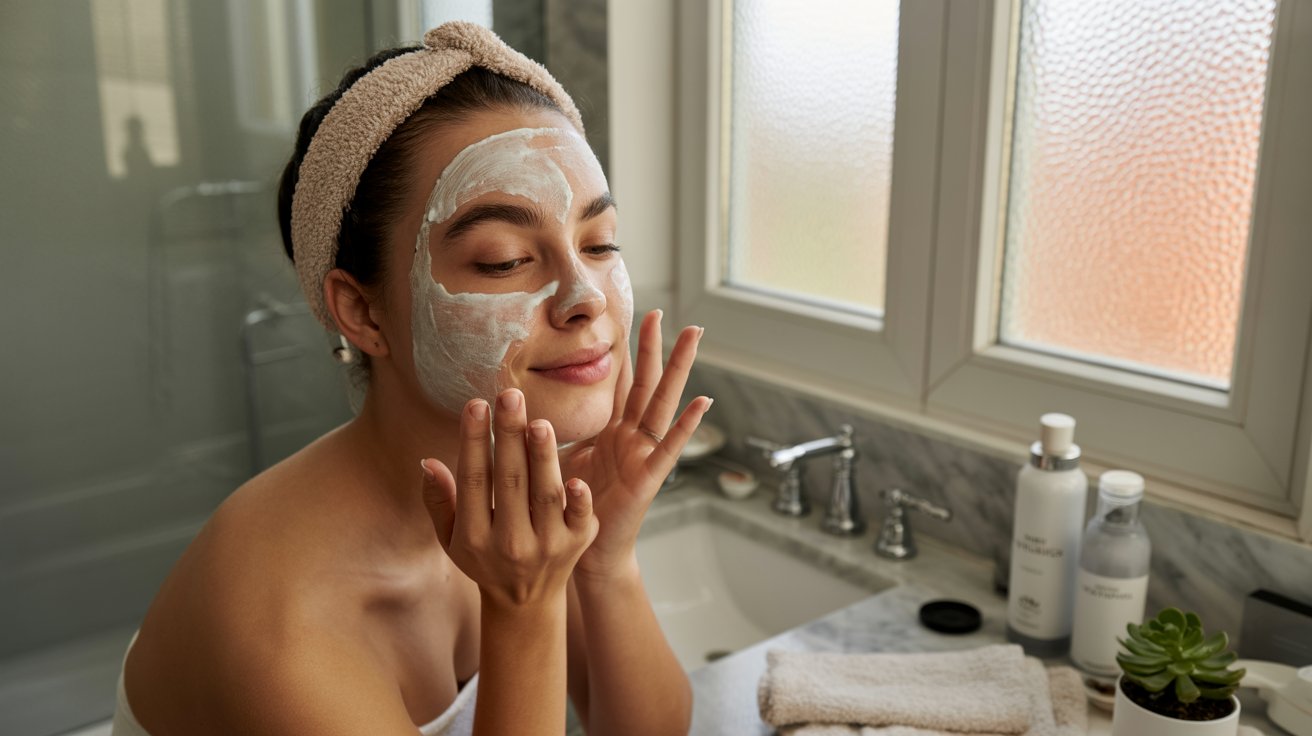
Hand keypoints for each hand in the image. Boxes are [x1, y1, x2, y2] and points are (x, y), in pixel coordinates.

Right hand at [421, 389, 598, 609]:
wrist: (525, 601)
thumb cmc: (484, 556)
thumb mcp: (451, 536)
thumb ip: (439, 500)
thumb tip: (427, 462)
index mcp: (475, 537)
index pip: (474, 479)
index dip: (474, 441)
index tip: (475, 404)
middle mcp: (510, 543)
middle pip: (509, 481)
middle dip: (509, 436)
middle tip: (510, 395)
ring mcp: (547, 545)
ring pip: (544, 495)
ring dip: (543, 457)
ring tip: (538, 422)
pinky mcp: (577, 544)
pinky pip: (579, 519)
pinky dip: (579, 500)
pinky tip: (575, 476)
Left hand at [559, 311, 711, 579]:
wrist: (579, 554)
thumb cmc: (570, 508)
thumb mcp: (559, 459)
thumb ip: (552, 432)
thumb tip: (525, 404)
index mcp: (611, 431)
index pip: (622, 382)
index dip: (627, 351)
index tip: (632, 316)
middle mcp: (631, 437)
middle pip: (645, 382)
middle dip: (653, 347)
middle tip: (660, 310)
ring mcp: (643, 454)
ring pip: (663, 401)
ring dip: (678, 367)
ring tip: (693, 336)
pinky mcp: (648, 477)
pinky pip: (669, 446)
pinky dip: (687, 424)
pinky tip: (703, 400)